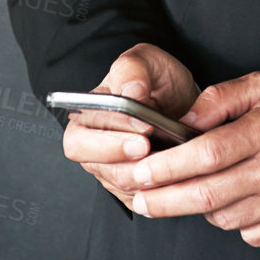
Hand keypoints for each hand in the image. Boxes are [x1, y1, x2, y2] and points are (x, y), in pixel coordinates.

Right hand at [61, 42, 199, 211]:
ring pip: (125, 185)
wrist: (179, 101)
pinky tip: (179, 171)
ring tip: (175, 157)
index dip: (108, 143)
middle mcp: (95, 148)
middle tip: (157, 150)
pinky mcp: (134, 188)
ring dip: (151, 174)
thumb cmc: (156, 81)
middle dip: (131, 162)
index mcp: (87, 117)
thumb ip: (133, 70)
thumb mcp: (147, 61)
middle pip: (100, 169)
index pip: (79, 141)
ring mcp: (113, 171)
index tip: (142, 135)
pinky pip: (145, 198)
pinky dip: (164, 187)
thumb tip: (129, 93)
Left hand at [116, 72, 259, 248]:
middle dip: (164, 200)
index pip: (206, 153)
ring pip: (224, 217)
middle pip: (207, 194)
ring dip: (204, 206)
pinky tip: (245, 199)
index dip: (168, 167)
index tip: (141, 172)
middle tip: (140, 200)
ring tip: (209, 186)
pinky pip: (249, 233)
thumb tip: (183, 120)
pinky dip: (237, 221)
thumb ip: (220, 98)